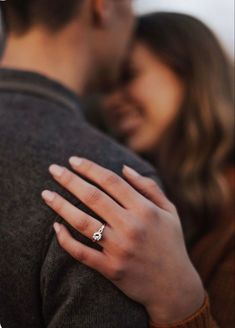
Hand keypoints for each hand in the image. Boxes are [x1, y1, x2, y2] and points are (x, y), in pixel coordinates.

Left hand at [42, 157, 204, 324]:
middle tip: (53, 169)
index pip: (111, 181)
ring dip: (61, 206)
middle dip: (69, 180)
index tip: (73, 160)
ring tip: (46, 194)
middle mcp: (131, 227)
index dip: (89, 168)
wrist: (174, 287)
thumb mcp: (169, 211)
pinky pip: (82, 253)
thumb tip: (124, 168)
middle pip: (93, 197)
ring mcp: (119, 249)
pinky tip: (56, 227)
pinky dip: (66, 240)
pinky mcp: (111, 269)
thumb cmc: (171, 243)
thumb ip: (148, 187)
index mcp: (145, 210)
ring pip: (83, 222)